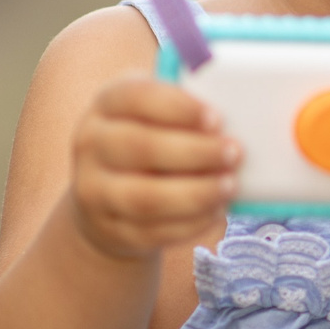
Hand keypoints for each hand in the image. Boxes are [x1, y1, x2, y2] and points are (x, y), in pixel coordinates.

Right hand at [66, 75, 238, 259]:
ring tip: (229, 185)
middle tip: (234, 153)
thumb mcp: (156, 113)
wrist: (107, 195)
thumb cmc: (148, 140)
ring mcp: (95, 190)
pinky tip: (215, 211)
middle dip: (195, 152)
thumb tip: (238, 112)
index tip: (217, 118)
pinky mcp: (109, 229)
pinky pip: (153, 231)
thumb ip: (187, 109)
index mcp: (107, 103)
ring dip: (195, 193)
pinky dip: (190, 223)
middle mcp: (91, 144)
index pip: (136, 97)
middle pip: (140, 147)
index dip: (178, 107)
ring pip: (145, 197)